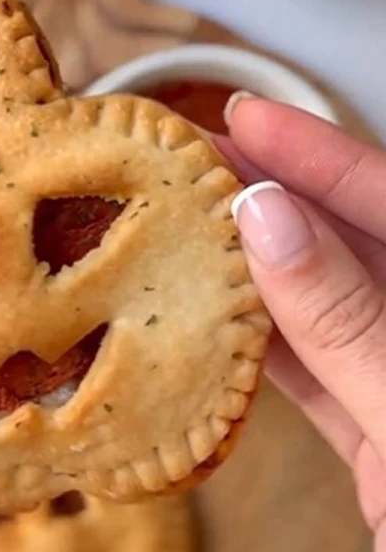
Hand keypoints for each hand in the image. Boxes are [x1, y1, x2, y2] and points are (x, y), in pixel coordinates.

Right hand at [217, 95, 385, 548]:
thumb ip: (349, 323)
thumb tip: (270, 222)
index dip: (322, 154)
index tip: (249, 118)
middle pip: (350, 247)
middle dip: (272, 199)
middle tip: (197, 163)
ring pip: (320, 308)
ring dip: (250, 271)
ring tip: (186, 225)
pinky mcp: (376, 435)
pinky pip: (309, 372)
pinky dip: (256, 345)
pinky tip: (211, 316)